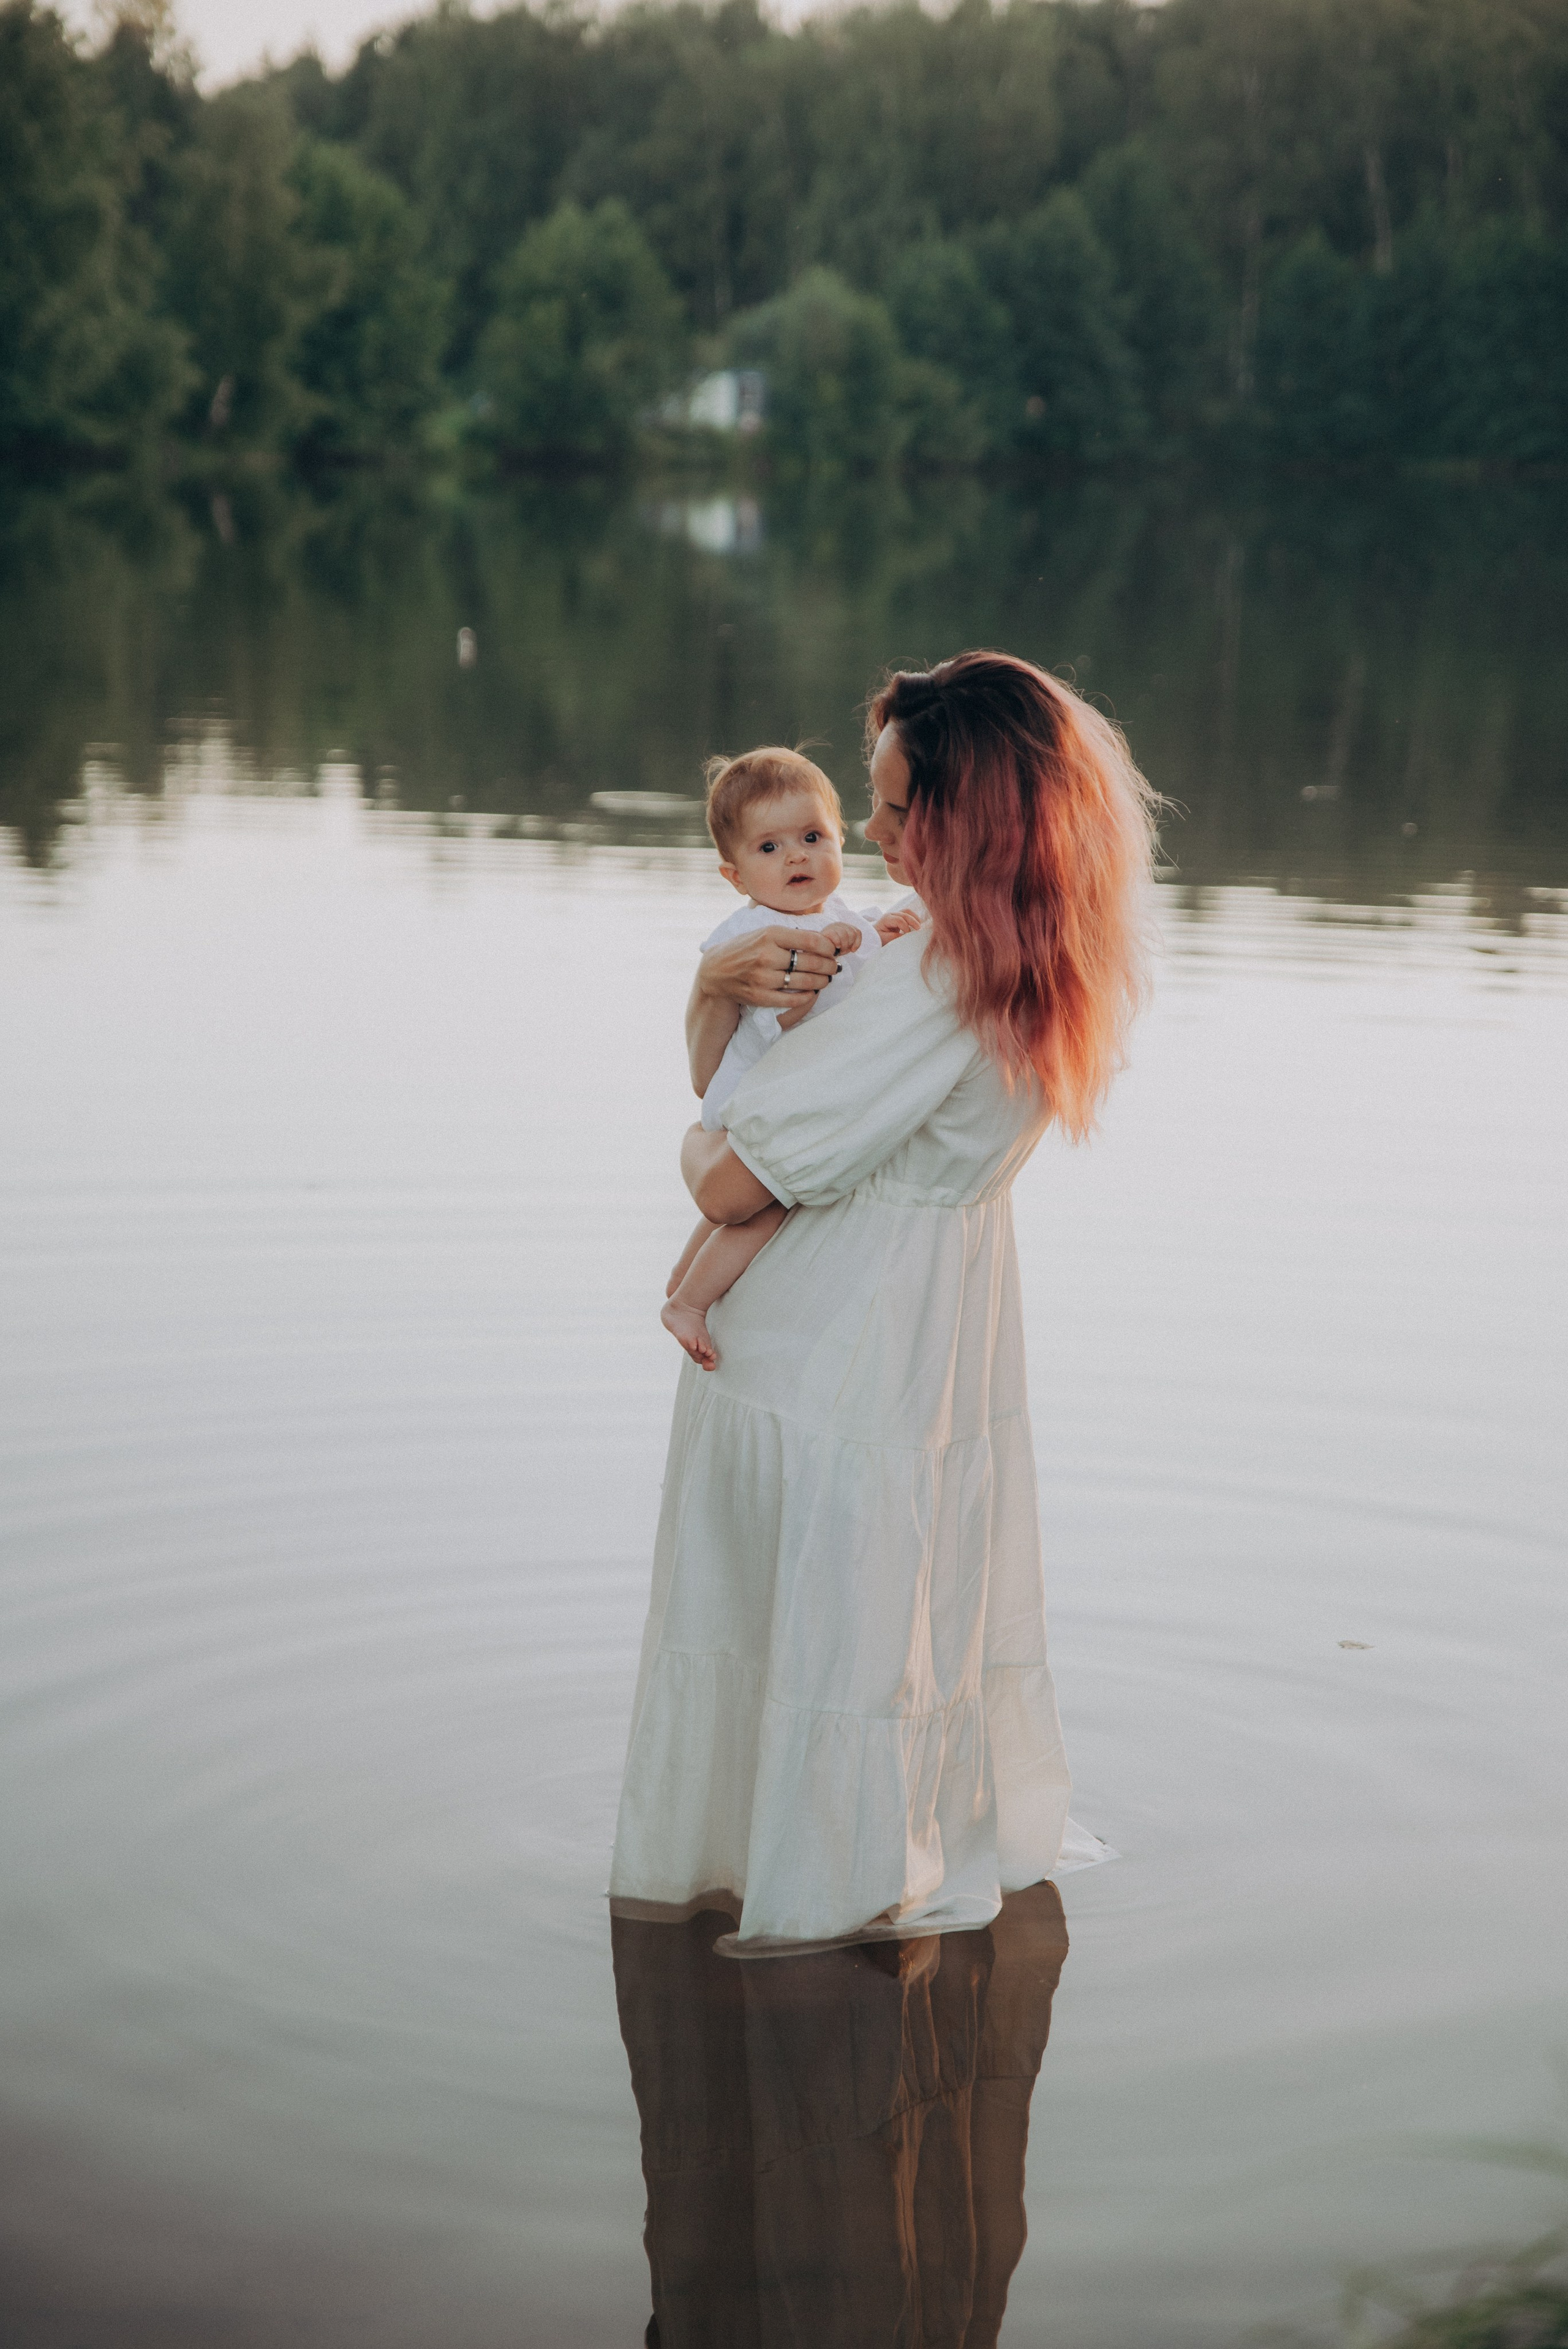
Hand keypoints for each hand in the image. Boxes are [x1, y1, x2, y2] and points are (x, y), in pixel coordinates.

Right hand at [694, 924, 842, 1016]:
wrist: (716, 971)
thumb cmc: (746, 948)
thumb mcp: (764, 933)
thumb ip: (791, 935)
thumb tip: (823, 940)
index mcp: (770, 934)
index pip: (811, 940)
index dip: (828, 947)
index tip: (833, 950)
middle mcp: (766, 955)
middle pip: (811, 962)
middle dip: (829, 965)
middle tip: (834, 967)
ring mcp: (763, 978)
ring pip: (805, 982)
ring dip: (821, 981)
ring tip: (826, 979)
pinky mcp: (760, 997)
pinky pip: (793, 999)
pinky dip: (807, 996)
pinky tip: (812, 992)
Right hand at [819, 920, 863, 955]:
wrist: (819, 950)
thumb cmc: (833, 948)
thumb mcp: (845, 946)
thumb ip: (851, 944)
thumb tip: (853, 948)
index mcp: (846, 927)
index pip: (857, 932)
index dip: (857, 942)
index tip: (852, 950)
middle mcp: (840, 924)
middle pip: (852, 933)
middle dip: (849, 945)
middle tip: (843, 951)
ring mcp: (833, 926)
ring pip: (844, 935)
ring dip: (843, 945)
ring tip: (839, 950)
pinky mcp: (827, 931)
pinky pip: (836, 935)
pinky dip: (838, 942)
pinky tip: (836, 947)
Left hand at [874, 908, 923, 943]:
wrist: (873, 935)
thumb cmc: (877, 938)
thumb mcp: (883, 939)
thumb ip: (894, 937)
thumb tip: (905, 936)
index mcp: (886, 919)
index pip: (899, 920)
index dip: (905, 927)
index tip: (908, 935)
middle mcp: (891, 914)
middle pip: (904, 913)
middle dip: (913, 921)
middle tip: (919, 930)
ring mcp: (895, 914)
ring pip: (907, 911)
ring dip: (915, 918)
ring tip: (919, 926)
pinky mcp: (899, 917)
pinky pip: (908, 914)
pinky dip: (914, 918)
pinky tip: (917, 925)